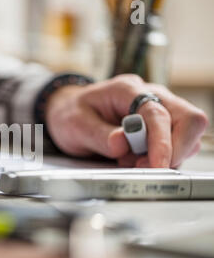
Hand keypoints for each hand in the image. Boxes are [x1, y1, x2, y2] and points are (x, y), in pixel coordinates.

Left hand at [45, 74, 208, 167]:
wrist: (68, 111)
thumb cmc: (71, 114)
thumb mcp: (75, 125)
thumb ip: (99, 135)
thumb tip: (122, 144)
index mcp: (126, 90)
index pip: (157, 113)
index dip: (162, 142)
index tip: (157, 165)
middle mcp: (150, 95)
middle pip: (189, 119)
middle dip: (176, 149)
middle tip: (146, 167)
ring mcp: (159, 109)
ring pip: (188, 133)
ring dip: (168, 155)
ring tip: (131, 162)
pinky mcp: (160, 126)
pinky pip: (177, 144)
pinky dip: (162, 157)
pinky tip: (136, 160)